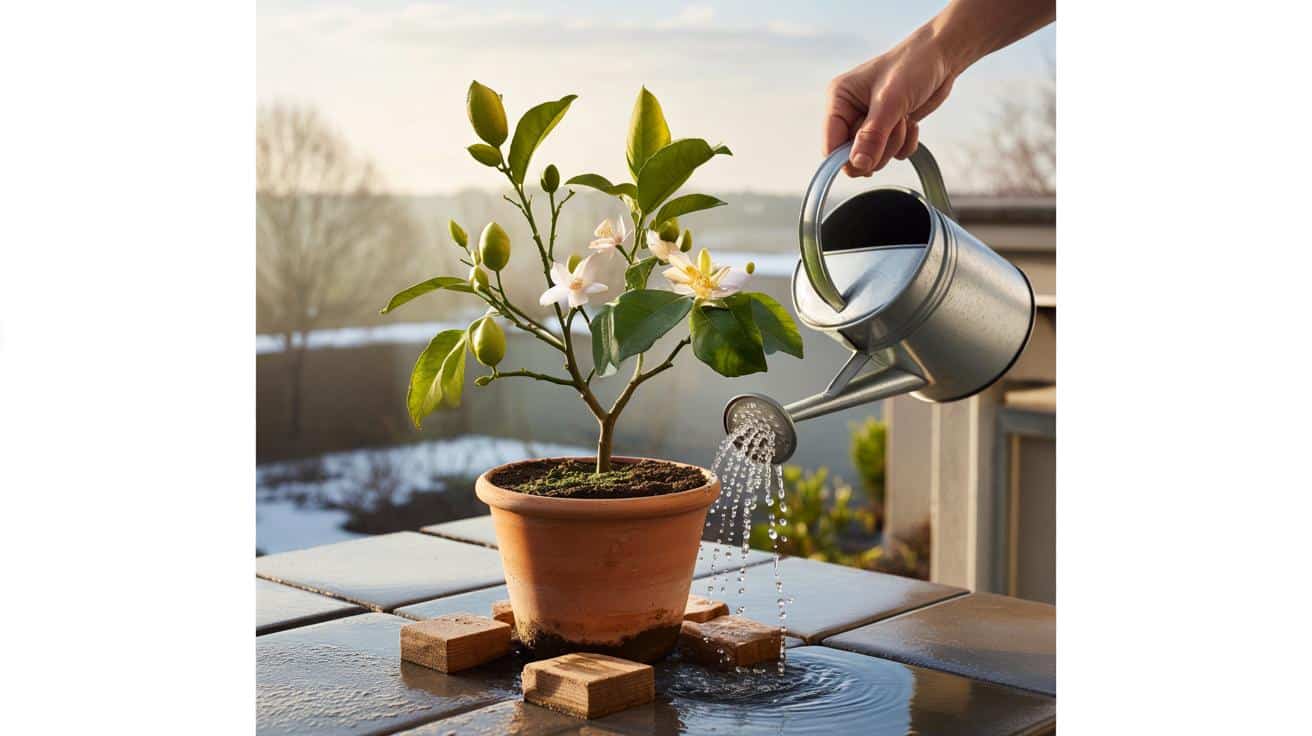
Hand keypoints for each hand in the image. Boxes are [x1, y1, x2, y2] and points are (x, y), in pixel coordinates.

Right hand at [825, 28, 958, 176]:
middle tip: (895, 124)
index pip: (830, 145)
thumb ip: (872, 135)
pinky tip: (911, 122)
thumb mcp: (891, 101)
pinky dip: (905, 145)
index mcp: (839, 99)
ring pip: (873, 158)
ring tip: (904, 117)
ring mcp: (868, 123)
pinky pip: (891, 155)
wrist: (941, 56)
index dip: (847, 158)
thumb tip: (858, 165)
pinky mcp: (887, 130)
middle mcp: (849, 112)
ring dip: (894, 144)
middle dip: (878, 148)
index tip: (868, 158)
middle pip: (852, 156)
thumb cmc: (913, 65)